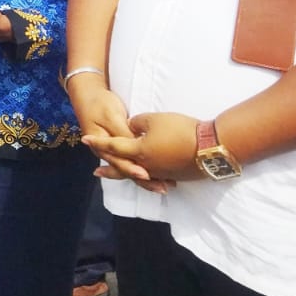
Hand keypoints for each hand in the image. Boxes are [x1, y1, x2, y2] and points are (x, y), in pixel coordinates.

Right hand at [66, 74, 169, 192]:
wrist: (88, 95)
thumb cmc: (99, 105)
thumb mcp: (111, 117)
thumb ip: (123, 133)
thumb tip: (136, 146)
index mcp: (101, 148)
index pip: (119, 162)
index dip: (133, 169)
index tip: (147, 175)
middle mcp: (107, 155)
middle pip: (128, 170)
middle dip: (145, 181)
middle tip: (163, 187)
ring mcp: (114, 153)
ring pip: (132, 168)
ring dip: (149, 179)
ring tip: (166, 186)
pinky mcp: (121, 149)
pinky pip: (134, 162)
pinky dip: (147, 169)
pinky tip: (160, 176)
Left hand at [84, 110, 200, 184]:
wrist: (211, 146)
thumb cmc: (180, 129)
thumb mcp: (154, 119)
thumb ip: (137, 123)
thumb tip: (132, 128)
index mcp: (138, 151)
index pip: (113, 146)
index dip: (98, 142)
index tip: (84, 140)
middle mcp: (146, 166)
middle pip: (123, 168)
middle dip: (109, 168)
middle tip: (96, 172)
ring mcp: (161, 173)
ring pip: (138, 174)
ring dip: (126, 174)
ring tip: (120, 176)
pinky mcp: (174, 175)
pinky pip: (154, 176)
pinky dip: (145, 175)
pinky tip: (146, 175)